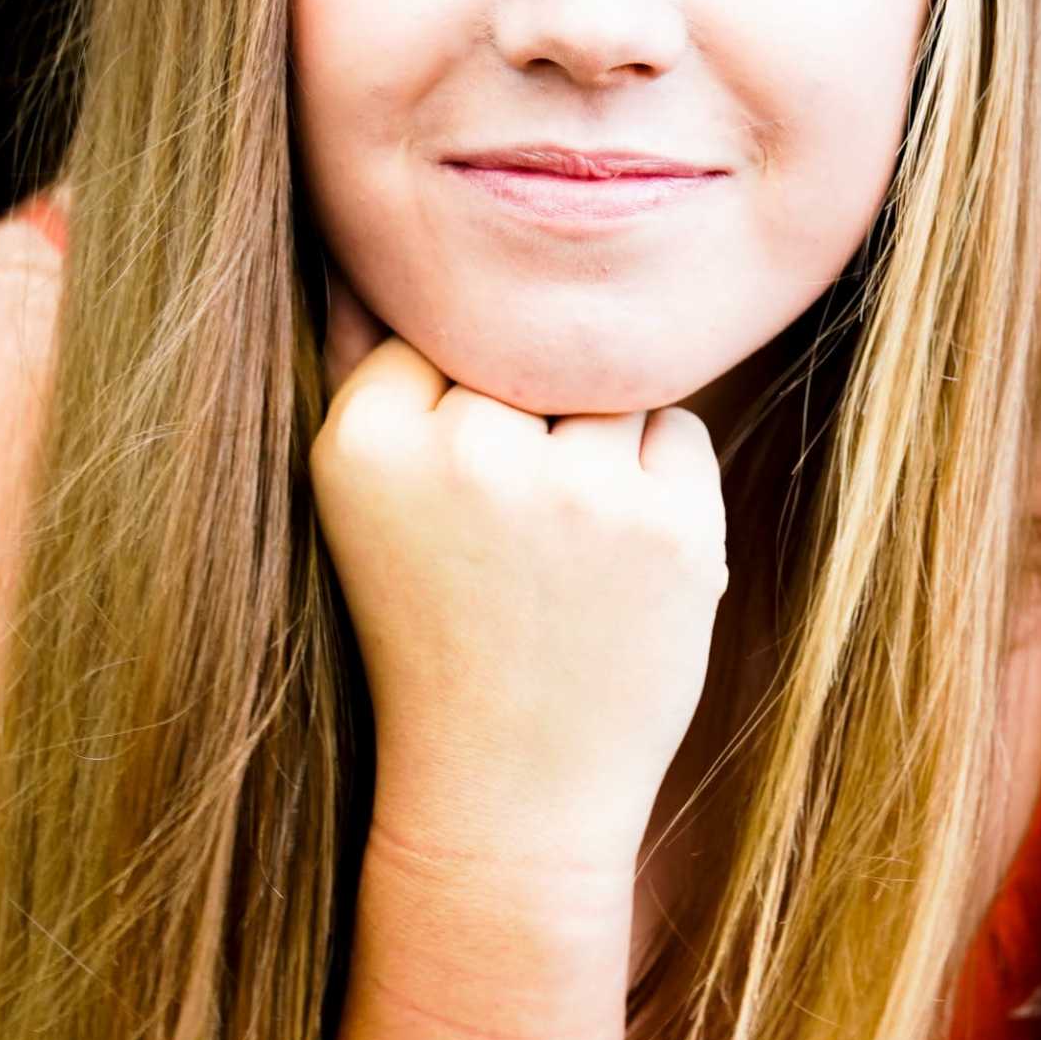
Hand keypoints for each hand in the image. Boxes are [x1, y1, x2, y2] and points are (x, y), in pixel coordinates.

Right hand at [309, 262, 728, 884]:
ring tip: (559, 549)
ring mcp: (575, 489)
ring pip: (610, 380)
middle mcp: (467, 451)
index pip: (435, 329)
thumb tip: (370, 246)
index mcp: (364, 441)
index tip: (449, 493)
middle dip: (532, 419)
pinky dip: (658, 483)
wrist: (505, 793)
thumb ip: (374, 374)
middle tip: (509, 534)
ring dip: (600, 442)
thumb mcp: (366, 503)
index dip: (456, 404)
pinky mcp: (668, 525)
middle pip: (528, 350)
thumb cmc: (432, 636)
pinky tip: (613, 566)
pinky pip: (676, 431)